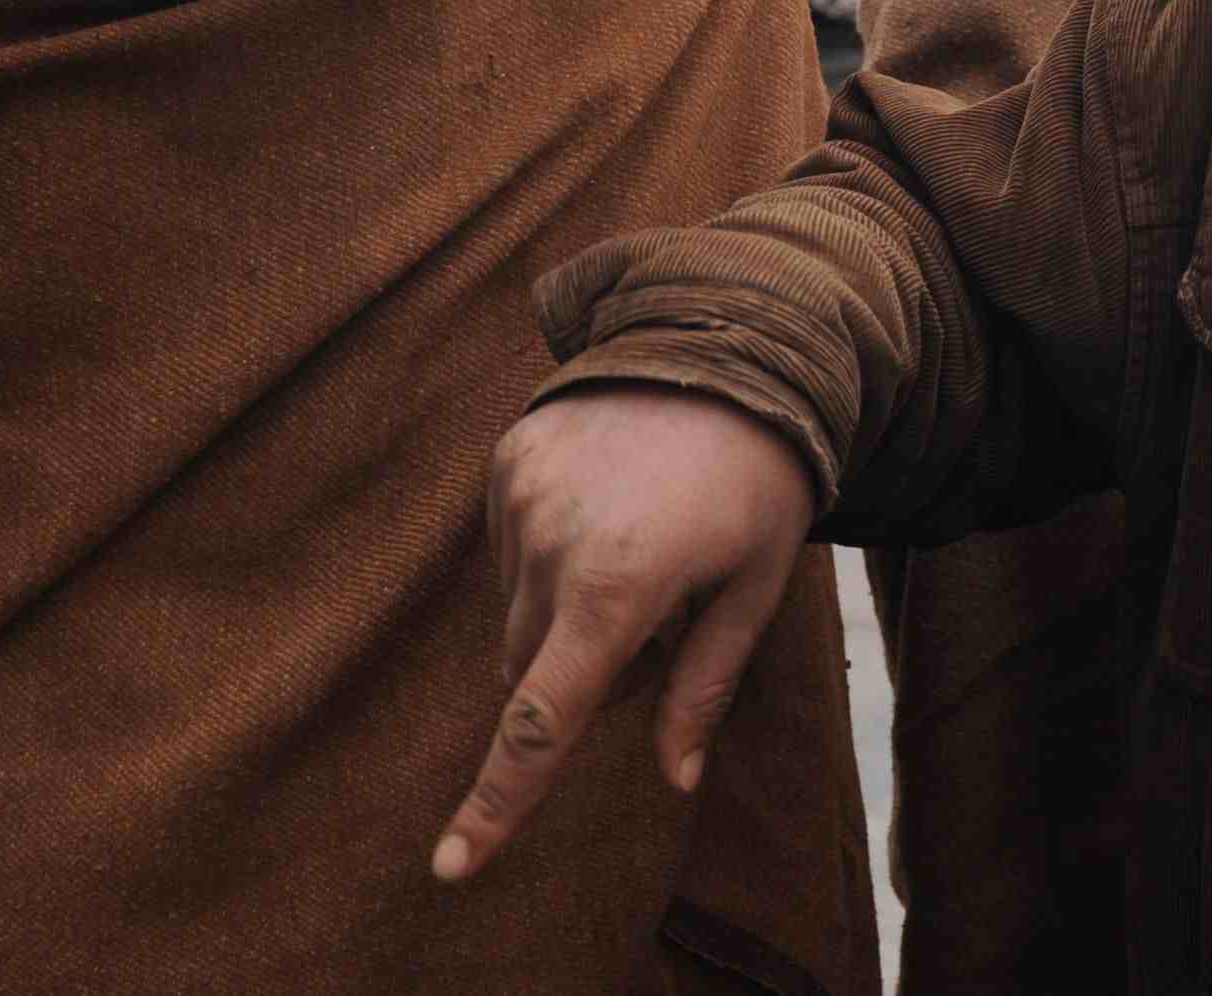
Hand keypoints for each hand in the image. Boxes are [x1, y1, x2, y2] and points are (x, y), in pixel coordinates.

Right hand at [431, 386, 815, 883]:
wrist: (732, 345)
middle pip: (532, 668)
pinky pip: (510, 545)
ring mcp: (520, 496)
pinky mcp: (508, 459)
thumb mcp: (757, 586)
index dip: (498, 802)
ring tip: (642, 540)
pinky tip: (611, 500)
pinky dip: (551, 549)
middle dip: (584, 666)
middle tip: (662, 611)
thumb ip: (705, 686)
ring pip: (518, 610)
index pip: (544, 720)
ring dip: (565, 607)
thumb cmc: (760, 481)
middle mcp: (552, 545)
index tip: (452, 866)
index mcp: (618, 589)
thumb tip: (673, 778)